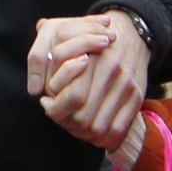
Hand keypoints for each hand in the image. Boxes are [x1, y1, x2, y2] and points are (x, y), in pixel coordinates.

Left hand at [28, 11, 149, 150]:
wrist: (132, 34)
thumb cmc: (90, 39)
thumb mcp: (64, 34)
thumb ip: (43, 55)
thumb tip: (34, 87)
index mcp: (91, 55)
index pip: (71, 97)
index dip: (54, 108)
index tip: (47, 103)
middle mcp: (110, 70)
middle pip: (83, 116)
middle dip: (67, 123)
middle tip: (61, 117)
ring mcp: (126, 84)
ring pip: (98, 126)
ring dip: (83, 133)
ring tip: (74, 126)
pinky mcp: (137, 96)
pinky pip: (117, 128)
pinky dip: (103, 137)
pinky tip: (93, 131)